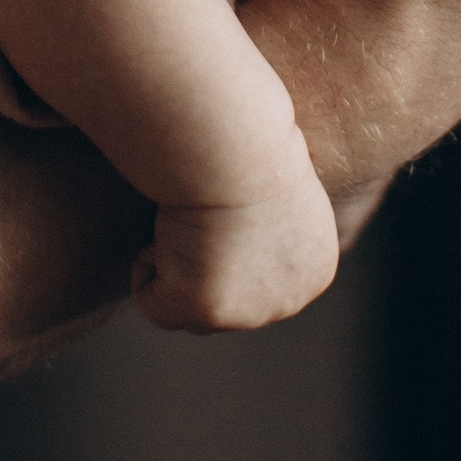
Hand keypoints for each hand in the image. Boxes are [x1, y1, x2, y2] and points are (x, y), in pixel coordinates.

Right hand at [134, 166, 344, 332]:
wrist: (232, 150)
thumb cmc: (245, 146)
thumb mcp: (274, 191)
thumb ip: (265, 231)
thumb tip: (234, 241)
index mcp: (314, 268)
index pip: (257, 281)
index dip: (224, 245)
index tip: (225, 206)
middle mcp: (290, 300)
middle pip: (224, 304)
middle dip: (198, 265)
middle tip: (200, 215)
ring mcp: (251, 313)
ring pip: (186, 308)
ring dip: (173, 264)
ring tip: (186, 221)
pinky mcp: (207, 312)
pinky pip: (151, 301)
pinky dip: (146, 264)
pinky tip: (168, 229)